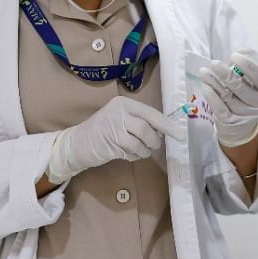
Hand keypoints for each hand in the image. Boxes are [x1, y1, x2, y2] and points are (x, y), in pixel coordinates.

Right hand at [47, 96, 186, 183]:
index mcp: (124, 103)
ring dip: (144, 150)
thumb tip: (165, 130)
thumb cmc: (103, 131)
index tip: (180, 135)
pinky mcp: (109, 142)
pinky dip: (135, 155)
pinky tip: (128, 154)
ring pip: (140, 141)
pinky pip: (131, 151)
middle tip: (152, 146)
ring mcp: (112, 126)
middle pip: (147, 128)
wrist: (77, 143)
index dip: (167, 125)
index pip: (151, 113)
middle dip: (154, 141)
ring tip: (139, 151)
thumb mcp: (122, 120)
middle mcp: (119, 111)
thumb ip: (140, 121)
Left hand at [199, 48, 257, 146]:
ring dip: (214, 82)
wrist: (243, 121)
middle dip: (226, 74)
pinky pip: (219, 108)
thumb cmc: (248, 91)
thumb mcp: (254, 76)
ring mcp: (244, 114)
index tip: (233, 56)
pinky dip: (211, 95)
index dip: (247, 65)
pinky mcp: (230, 122)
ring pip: (227, 97)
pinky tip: (205, 85)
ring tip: (204, 72)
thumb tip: (241, 52)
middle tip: (214, 63)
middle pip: (241, 88)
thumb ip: (251, 59)